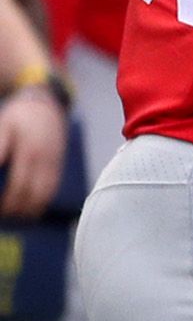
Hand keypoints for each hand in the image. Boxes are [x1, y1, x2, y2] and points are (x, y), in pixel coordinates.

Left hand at [0, 85, 63, 219]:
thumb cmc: (19, 116)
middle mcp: (44, 161)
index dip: (7, 202)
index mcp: (29, 152)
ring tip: (18, 216)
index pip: (18, 186)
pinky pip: (52, 188)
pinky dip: (43, 200)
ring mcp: (54, 164)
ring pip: (45, 195)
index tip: (0, 210)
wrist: (47, 104)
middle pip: (33, 194)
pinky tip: (33, 206)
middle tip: (5, 216)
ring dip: (32, 209)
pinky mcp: (59, 165)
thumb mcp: (3, 127)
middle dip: (18, 209)